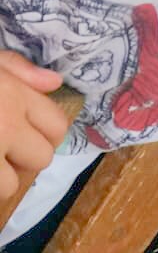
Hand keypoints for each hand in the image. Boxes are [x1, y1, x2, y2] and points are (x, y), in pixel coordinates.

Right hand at [0, 53, 69, 201]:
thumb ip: (15, 68)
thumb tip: (55, 82)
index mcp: (12, 95)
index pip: (57, 126)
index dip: (44, 131)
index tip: (23, 129)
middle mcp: (6, 126)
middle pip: (41, 157)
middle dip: (24, 155)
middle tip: (2, 145)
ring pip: (12, 184)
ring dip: (0, 176)